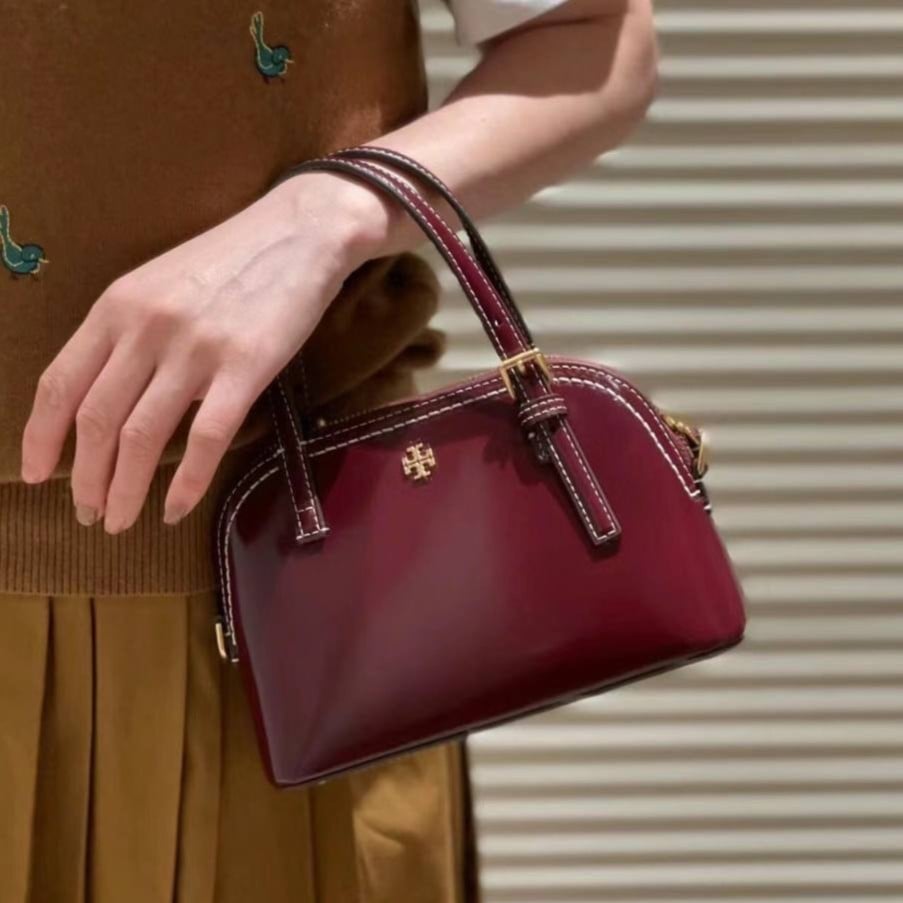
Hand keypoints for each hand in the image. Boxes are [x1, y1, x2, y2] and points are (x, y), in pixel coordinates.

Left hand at [20, 171, 390, 532]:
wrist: (299, 233)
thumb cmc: (230, 260)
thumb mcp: (160, 283)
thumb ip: (129, 334)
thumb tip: (111, 398)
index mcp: (117, 306)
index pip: (60, 382)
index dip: (41, 437)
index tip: (39, 475)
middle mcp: (146, 329)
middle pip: (96, 420)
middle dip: (84, 479)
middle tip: (87, 514)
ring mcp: (195, 350)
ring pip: (141, 437)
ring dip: (123, 491)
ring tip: (119, 522)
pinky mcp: (245, 369)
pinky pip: (205, 440)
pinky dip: (185, 483)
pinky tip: (176, 510)